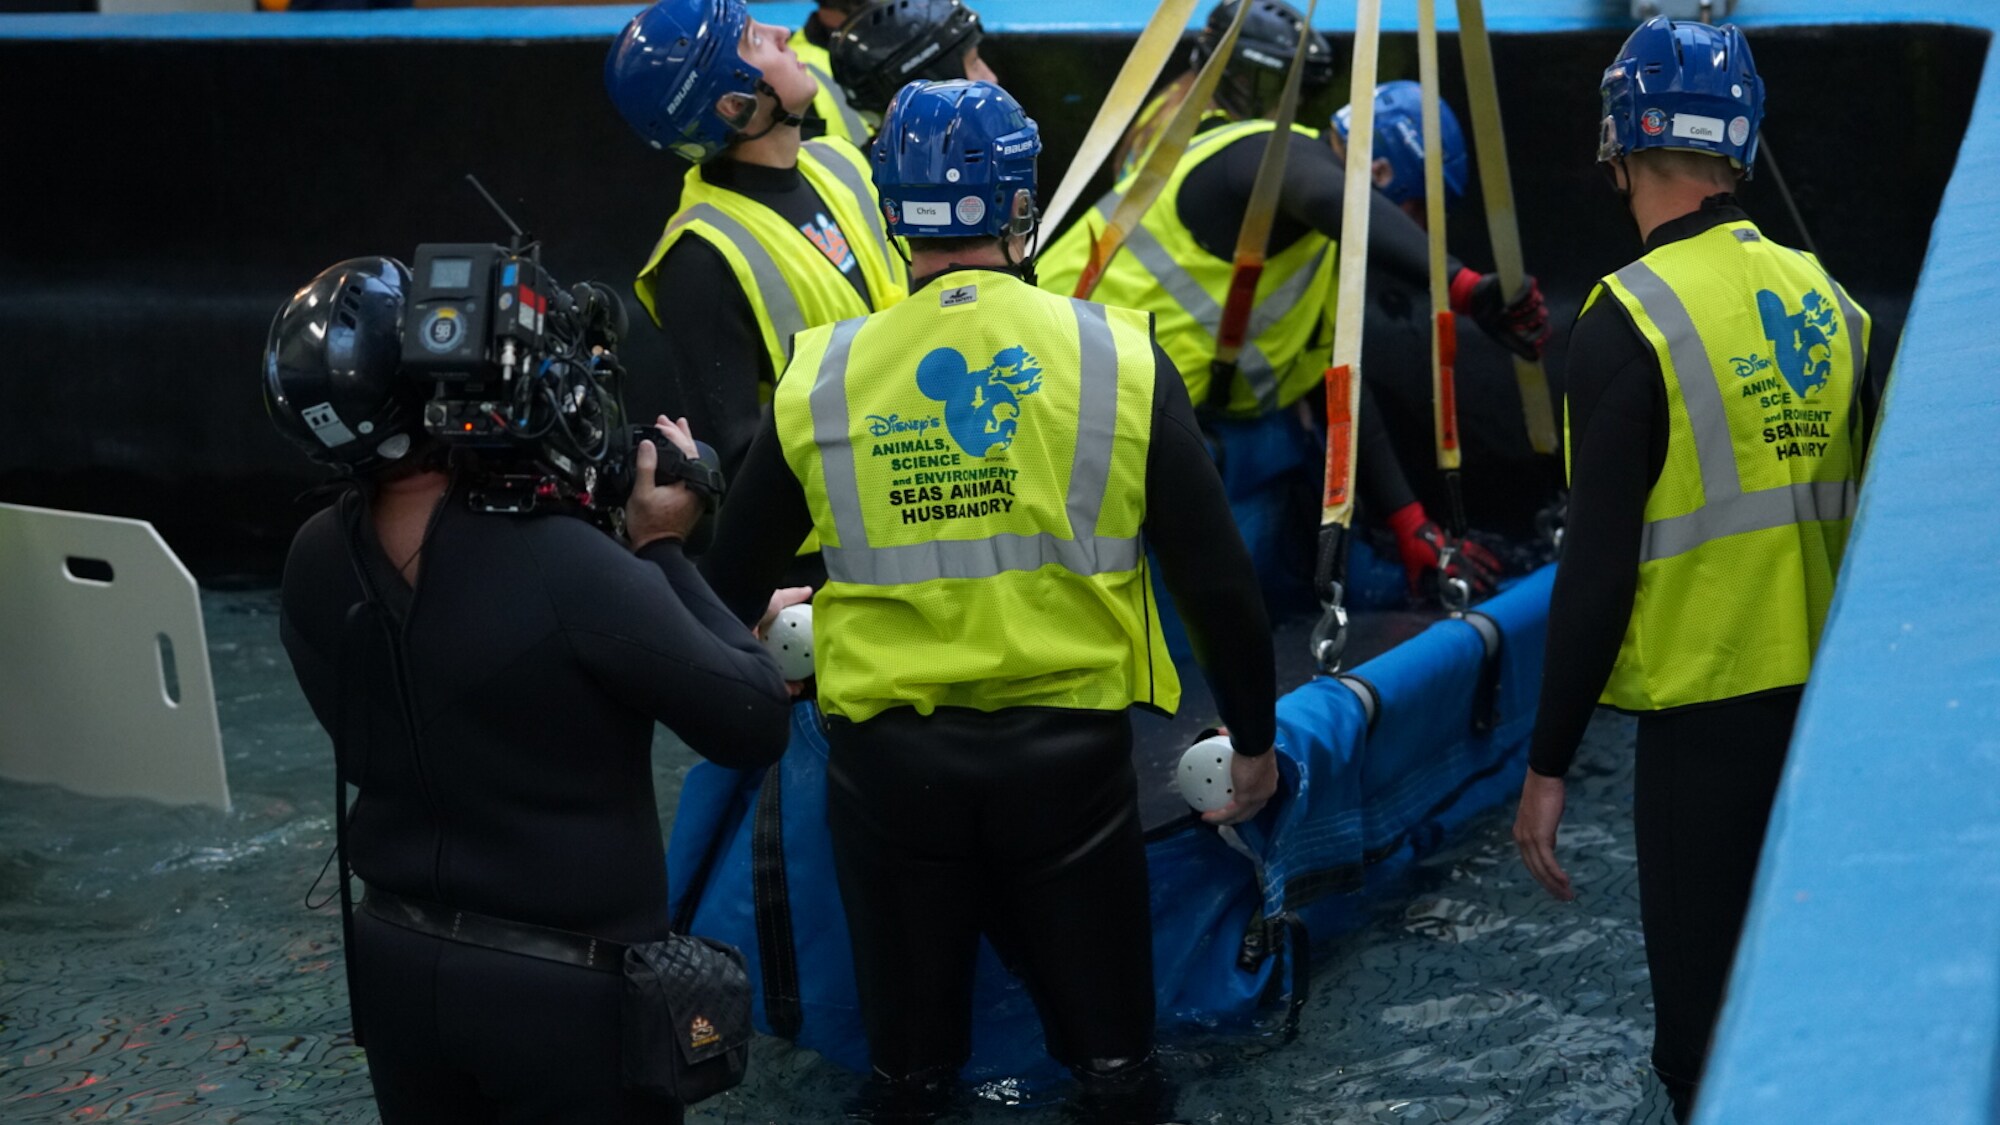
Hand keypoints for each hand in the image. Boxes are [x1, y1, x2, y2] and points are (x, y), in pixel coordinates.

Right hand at [624, 415, 703, 550]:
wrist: (656, 548)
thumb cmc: (649, 525)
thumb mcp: (642, 493)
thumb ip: (646, 466)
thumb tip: (648, 444)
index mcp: (688, 483)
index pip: (685, 450)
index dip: (673, 434)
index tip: (661, 423)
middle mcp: (695, 487)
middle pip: (691, 453)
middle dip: (678, 435)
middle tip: (666, 421)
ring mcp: (694, 492)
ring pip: (689, 462)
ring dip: (679, 445)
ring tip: (673, 429)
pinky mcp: (688, 498)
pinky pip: (686, 472)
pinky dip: (679, 460)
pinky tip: (672, 455)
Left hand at [756, 586, 815, 698]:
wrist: (738, 618)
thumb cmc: (754, 606)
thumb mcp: (776, 599)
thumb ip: (792, 596)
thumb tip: (808, 590)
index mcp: (763, 630)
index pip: (783, 642)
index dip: (796, 648)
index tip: (809, 653)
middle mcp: (758, 645)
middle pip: (779, 660)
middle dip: (792, 669)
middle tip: (805, 674)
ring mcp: (755, 658)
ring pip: (774, 673)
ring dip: (788, 682)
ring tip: (800, 686)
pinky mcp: (752, 669)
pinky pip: (769, 681)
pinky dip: (781, 687)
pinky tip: (792, 690)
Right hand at [1202, 745, 1278, 825]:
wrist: (1255, 742)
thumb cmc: (1253, 739)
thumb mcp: (1245, 745)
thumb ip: (1235, 742)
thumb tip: (1221, 733)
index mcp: (1269, 781)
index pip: (1259, 798)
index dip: (1247, 803)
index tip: (1232, 801)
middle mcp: (1266, 792)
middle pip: (1251, 811)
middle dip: (1237, 817)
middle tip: (1221, 816)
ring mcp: (1257, 797)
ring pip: (1240, 816)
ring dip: (1225, 820)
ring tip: (1211, 819)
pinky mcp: (1245, 798)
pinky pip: (1229, 812)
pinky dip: (1217, 816)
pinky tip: (1207, 816)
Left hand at [1386, 502, 1500, 598]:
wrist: (1411, 524)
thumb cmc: (1410, 545)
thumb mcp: (1411, 565)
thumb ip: (1415, 581)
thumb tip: (1416, 595)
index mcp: (1443, 565)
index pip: (1459, 579)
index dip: (1469, 587)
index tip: (1478, 593)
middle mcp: (1452, 556)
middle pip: (1472, 569)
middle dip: (1483, 578)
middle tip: (1493, 585)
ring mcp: (1456, 547)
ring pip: (1477, 557)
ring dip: (1488, 564)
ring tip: (1498, 570)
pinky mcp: (1456, 540)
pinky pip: (1473, 547)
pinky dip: (1483, 552)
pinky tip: (1489, 556)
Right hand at [1462, 271, 1551, 360]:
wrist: (1473, 303)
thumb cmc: (1488, 319)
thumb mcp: (1502, 336)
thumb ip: (1518, 346)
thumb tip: (1536, 358)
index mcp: (1530, 320)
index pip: (1545, 327)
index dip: (1541, 334)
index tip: (1530, 341)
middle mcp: (1532, 306)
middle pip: (1542, 314)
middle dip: (1527, 323)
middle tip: (1512, 327)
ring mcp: (1527, 293)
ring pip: (1538, 301)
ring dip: (1523, 312)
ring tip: (1507, 316)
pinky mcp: (1520, 280)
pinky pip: (1529, 288)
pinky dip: (1521, 299)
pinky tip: (1509, 307)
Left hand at [1513, 770, 1573, 900]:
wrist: (1543, 778)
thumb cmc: (1545, 794)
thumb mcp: (1544, 818)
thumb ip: (1544, 833)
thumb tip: (1550, 845)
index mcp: (1520, 835)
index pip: (1530, 863)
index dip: (1542, 877)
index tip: (1554, 887)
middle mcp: (1521, 839)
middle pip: (1534, 870)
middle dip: (1549, 886)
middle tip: (1563, 898)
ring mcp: (1529, 839)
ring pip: (1541, 869)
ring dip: (1555, 885)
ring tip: (1568, 895)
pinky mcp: (1539, 836)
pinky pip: (1548, 861)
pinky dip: (1556, 874)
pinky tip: (1566, 882)